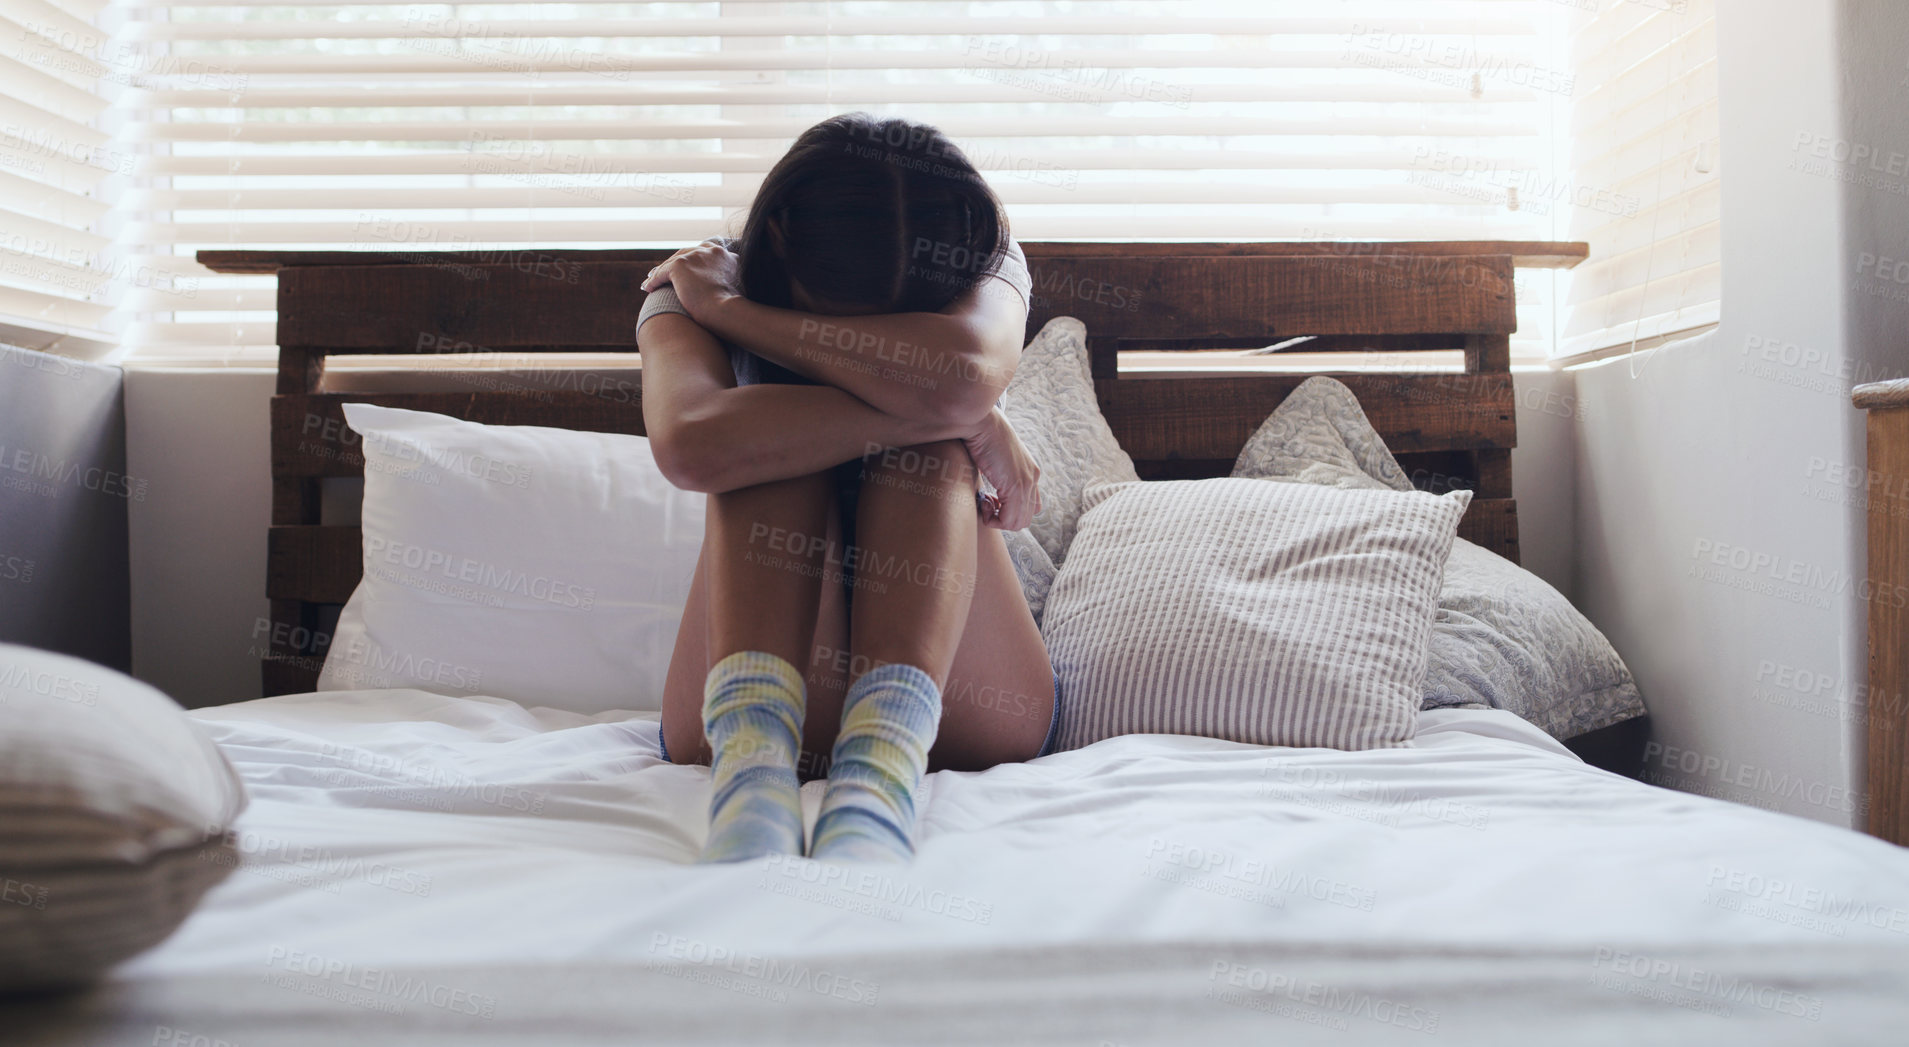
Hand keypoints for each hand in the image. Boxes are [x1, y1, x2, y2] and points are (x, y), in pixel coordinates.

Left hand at [640, 241, 741, 321]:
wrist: (727, 310)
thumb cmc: (734, 309)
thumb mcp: (738, 290)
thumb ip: (731, 284)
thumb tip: (729, 293)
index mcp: (726, 256)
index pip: (706, 253)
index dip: (695, 261)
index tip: (690, 270)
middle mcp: (710, 251)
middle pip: (687, 253)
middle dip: (676, 262)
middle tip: (666, 272)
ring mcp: (694, 256)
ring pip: (672, 262)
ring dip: (661, 271)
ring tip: (651, 280)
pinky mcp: (680, 266)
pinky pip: (661, 273)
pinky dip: (653, 280)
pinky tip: (647, 289)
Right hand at [961, 408, 1040, 530]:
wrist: (979, 421)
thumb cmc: (979, 434)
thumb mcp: (994, 456)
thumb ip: (998, 471)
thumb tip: (988, 487)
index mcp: (1030, 470)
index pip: (1030, 506)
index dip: (1009, 510)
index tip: (989, 498)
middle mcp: (1033, 477)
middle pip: (1025, 518)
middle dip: (1003, 519)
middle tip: (985, 503)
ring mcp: (1027, 482)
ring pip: (1018, 523)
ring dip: (997, 521)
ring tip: (983, 503)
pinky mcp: (1017, 485)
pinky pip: (1009, 520)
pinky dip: (993, 519)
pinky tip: (982, 501)